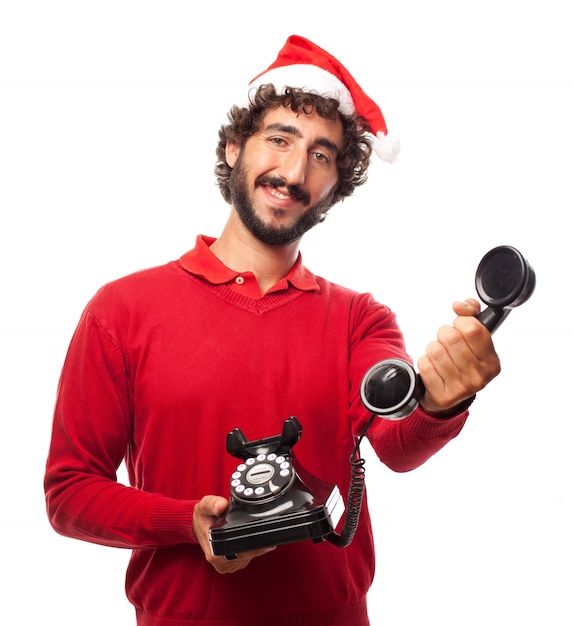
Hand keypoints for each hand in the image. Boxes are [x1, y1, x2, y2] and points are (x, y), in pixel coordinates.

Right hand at [192, 495, 275, 573]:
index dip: (257, 546)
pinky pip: (247, 557)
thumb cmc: (203, 516)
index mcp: (214, 553)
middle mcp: (221, 563)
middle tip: (258, 527)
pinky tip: (247, 536)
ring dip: (254, 545)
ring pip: (249, 557)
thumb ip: (214, 504)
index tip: (266, 538)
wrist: (198, 524)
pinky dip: (250, 547)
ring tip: (249, 530)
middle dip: (256, 542)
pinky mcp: (231, 565)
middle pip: (249, 555)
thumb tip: (222, 505)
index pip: (243, 553)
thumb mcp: (205, 505)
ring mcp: (227, 566)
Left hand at [417, 298, 500, 414]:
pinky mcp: (442, 396)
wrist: (448, 394)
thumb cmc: (461, 361)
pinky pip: (424, 365)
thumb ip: (471, 314)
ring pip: (435, 350)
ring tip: (440, 356)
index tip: (460, 326)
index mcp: (492, 361)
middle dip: (443, 334)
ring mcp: (461, 388)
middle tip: (446, 342)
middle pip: (451, 337)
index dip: (461, 322)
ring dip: (432, 348)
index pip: (473, 329)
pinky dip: (424, 362)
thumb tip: (459, 305)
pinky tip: (433, 368)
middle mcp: (480, 377)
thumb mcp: (474, 339)